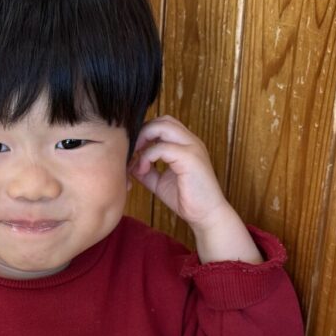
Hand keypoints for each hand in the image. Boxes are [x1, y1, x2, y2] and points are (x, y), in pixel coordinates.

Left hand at [130, 116, 262, 263]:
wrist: (206, 215)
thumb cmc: (186, 199)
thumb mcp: (159, 181)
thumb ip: (146, 170)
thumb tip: (129, 163)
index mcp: (186, 144)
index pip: (164, 123)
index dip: (145, 131)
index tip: (133, 149)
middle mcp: (191, 141)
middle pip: (163, 120)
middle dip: (143, 131)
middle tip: (132, 150)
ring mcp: (192, 147)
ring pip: (163, 126)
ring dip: (144, 138)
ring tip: (136, 157)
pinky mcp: (190, 159)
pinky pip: (163, 147)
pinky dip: (147, 156)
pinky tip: (142, 169)